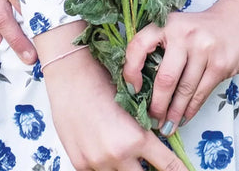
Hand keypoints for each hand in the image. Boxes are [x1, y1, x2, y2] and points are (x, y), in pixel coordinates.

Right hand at [41, 41, 187, 170]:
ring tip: (124, 148)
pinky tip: (104, 148)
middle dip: (149, 169)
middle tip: (149, 159)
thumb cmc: (104, 81)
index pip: (166, 165)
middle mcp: (118, 155)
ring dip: (127, 166)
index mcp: (136, 138)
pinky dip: (106, 165)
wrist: (72, 77)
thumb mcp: (133, 105)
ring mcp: (97, 163)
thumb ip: (144, 128)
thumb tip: (156, 141)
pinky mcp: (80, 164)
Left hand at [123, 0, 238, 133]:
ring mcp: (205, 49)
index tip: (132, 90)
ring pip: (184, 90)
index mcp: (168, 24)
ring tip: (167, 126)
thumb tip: (142, 88)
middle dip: (157, 105)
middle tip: (152, 120)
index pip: (139, 45)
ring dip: (174, 113)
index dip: (130, 70)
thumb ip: (162, 49)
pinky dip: (190, 110)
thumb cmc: (202, 29)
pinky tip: (184, 118)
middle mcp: (185, 34)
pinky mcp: (221, 64)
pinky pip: (201, 93)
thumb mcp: (179, 28)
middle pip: (165, 78)